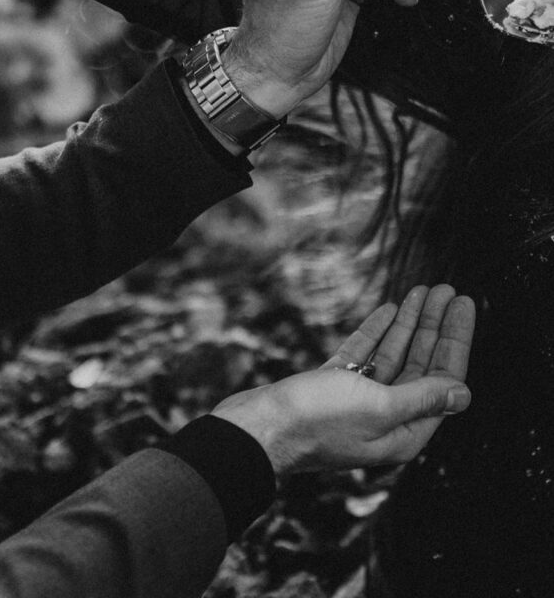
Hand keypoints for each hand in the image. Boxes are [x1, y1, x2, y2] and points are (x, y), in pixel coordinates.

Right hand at [212, 284, 473, 478]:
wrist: (259, 427)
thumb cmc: (317, 421)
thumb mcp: (378, 408)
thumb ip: (421, 397)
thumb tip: (462, 394)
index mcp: (403, 431)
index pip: (442, 378)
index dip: (454, 339)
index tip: (463, 304)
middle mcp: (385, 418)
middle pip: (419, 364)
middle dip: (434, 326)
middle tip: (448, 290)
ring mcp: (357, 401)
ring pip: (392, 356)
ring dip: (409, 323)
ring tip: (423, 291)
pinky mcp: (332, 387)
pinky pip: (363, 355)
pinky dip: (376, 332)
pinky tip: (389, 310)